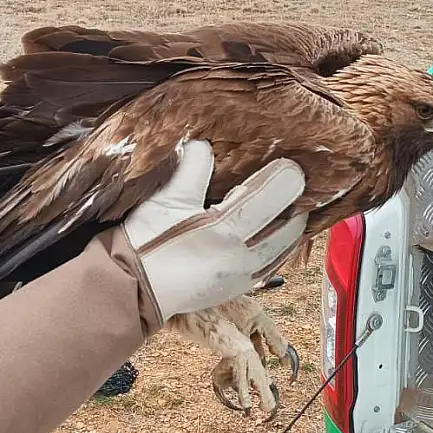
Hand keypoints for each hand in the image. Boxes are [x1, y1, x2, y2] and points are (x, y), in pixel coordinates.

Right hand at [120, 139, 307, 320]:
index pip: (268, 199)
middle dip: (296, 204)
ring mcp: (242, 277)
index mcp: (224, 231)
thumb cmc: (146, 242)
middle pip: (286, 227)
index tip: (292, 165)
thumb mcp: (166, 199)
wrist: (132, 289)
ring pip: (284, 250)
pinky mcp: (238, 288)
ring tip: (296, 207)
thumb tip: (204, 144)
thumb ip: (191, 169)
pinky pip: (271, 266)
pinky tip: (280, 235)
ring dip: (292, 227)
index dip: (285, 179)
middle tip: (300, 183)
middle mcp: (240, 257)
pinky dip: (281, 248)